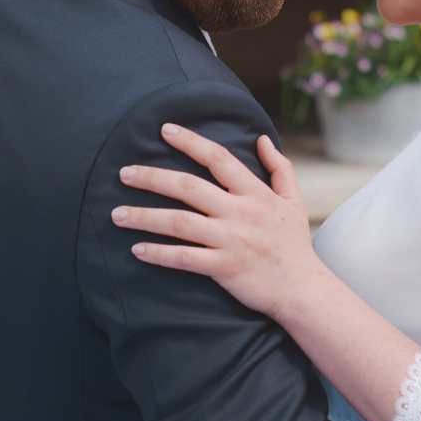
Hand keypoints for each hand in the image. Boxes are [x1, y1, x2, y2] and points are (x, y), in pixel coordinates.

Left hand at [112, 126, 321, 318]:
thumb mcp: (294, 200)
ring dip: (145, 217)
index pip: (218, 159)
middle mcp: (241, 212)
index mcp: (255, 193)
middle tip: (124, 172)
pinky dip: (159, 254)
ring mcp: (232, 240)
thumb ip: (279, 168)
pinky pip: (185, 258)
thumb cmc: (294, 244)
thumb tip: (262, 139)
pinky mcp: (225, 268)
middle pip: (189, 187)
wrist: (303, 289)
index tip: (164, 130)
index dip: (191, 142)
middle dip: (152, 177)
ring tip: (117, 214)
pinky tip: (137, 249)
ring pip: (180, 223)